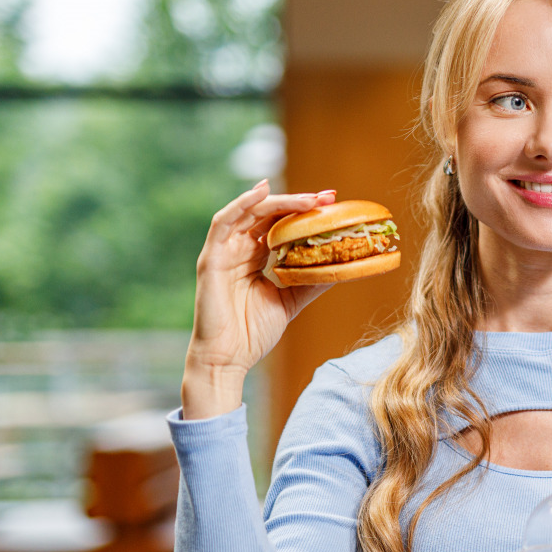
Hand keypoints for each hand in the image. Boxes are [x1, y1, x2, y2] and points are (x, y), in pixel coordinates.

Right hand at [183, 181, 336, 418]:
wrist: (228, 359)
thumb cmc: (252, 333)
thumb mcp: (290, 301)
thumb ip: (310, 281)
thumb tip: (340, 267)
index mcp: (253, 258)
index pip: (278, 225)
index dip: (302, 212)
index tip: (331, 204)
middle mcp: (238, 250)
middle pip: (267, 214)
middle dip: (298, 202)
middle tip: (327, 196)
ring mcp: (223, 252)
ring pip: (249, 213)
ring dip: (279, 201)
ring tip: (307, 198)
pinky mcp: (211, 258)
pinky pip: (223, 223)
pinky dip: (242, 204)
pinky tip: (262, 192)